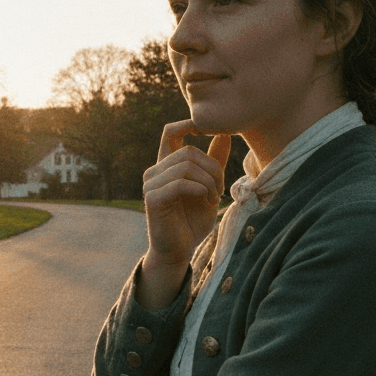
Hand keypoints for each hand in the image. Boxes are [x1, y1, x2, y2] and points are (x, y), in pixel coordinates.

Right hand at [136, 120, 230, 309]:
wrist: (179, 250)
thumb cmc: (192, 220)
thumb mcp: (209, 187)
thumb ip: (214, 162)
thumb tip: (224, 133)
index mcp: (166, 165)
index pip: (170, 133)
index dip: (188, 125)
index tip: (208, 132)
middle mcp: (155, 171)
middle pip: (188, 151)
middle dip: (212, 167)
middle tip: (221, 188)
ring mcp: (151, 184)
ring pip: (185, 165)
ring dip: (208, 180)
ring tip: (214, 196)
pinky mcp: (153, 199)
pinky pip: (180, 182)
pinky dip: (200, 189)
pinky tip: (206, 200)